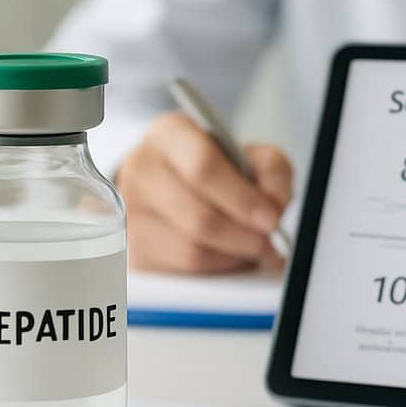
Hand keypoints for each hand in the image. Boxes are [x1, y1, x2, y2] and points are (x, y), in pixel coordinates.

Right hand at [118, 111, 293, 273]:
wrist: (174, 187)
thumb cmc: (216, 169)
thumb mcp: (247, 155)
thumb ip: (271, 168)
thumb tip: (274, 203)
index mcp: (169, 134)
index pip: (203, 166)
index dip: (242, 198)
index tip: (272, 218)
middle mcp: (141, 170)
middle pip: (198, 217)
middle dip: (244, 236)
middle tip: (270, 243)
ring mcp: (131, 213)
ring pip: (192, 250)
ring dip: (234, 256)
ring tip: (253, 248)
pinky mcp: (133, 251)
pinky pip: (184, 272)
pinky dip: (217, 269)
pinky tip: (229, 256)